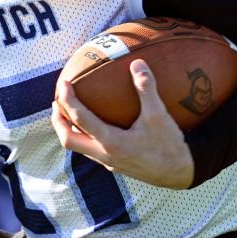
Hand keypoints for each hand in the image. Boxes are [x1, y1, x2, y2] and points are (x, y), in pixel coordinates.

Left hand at [51, 59, 193, 189]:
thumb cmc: (169, 146)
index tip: (63, 84)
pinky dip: (85, 135)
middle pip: (68, 140)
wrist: (180, 174)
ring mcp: (108, 162)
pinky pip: (92, 150)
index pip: (80, 119)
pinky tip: (94, 125)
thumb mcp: (159, 116)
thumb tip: (137, 63)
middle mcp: (105, 154)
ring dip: (69, 129)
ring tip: (68, 112)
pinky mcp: (115, 166)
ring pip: (78, 147)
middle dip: (57, 121)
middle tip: (56, 102)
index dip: (68, 100)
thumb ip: (147, 89)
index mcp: (111, 142)